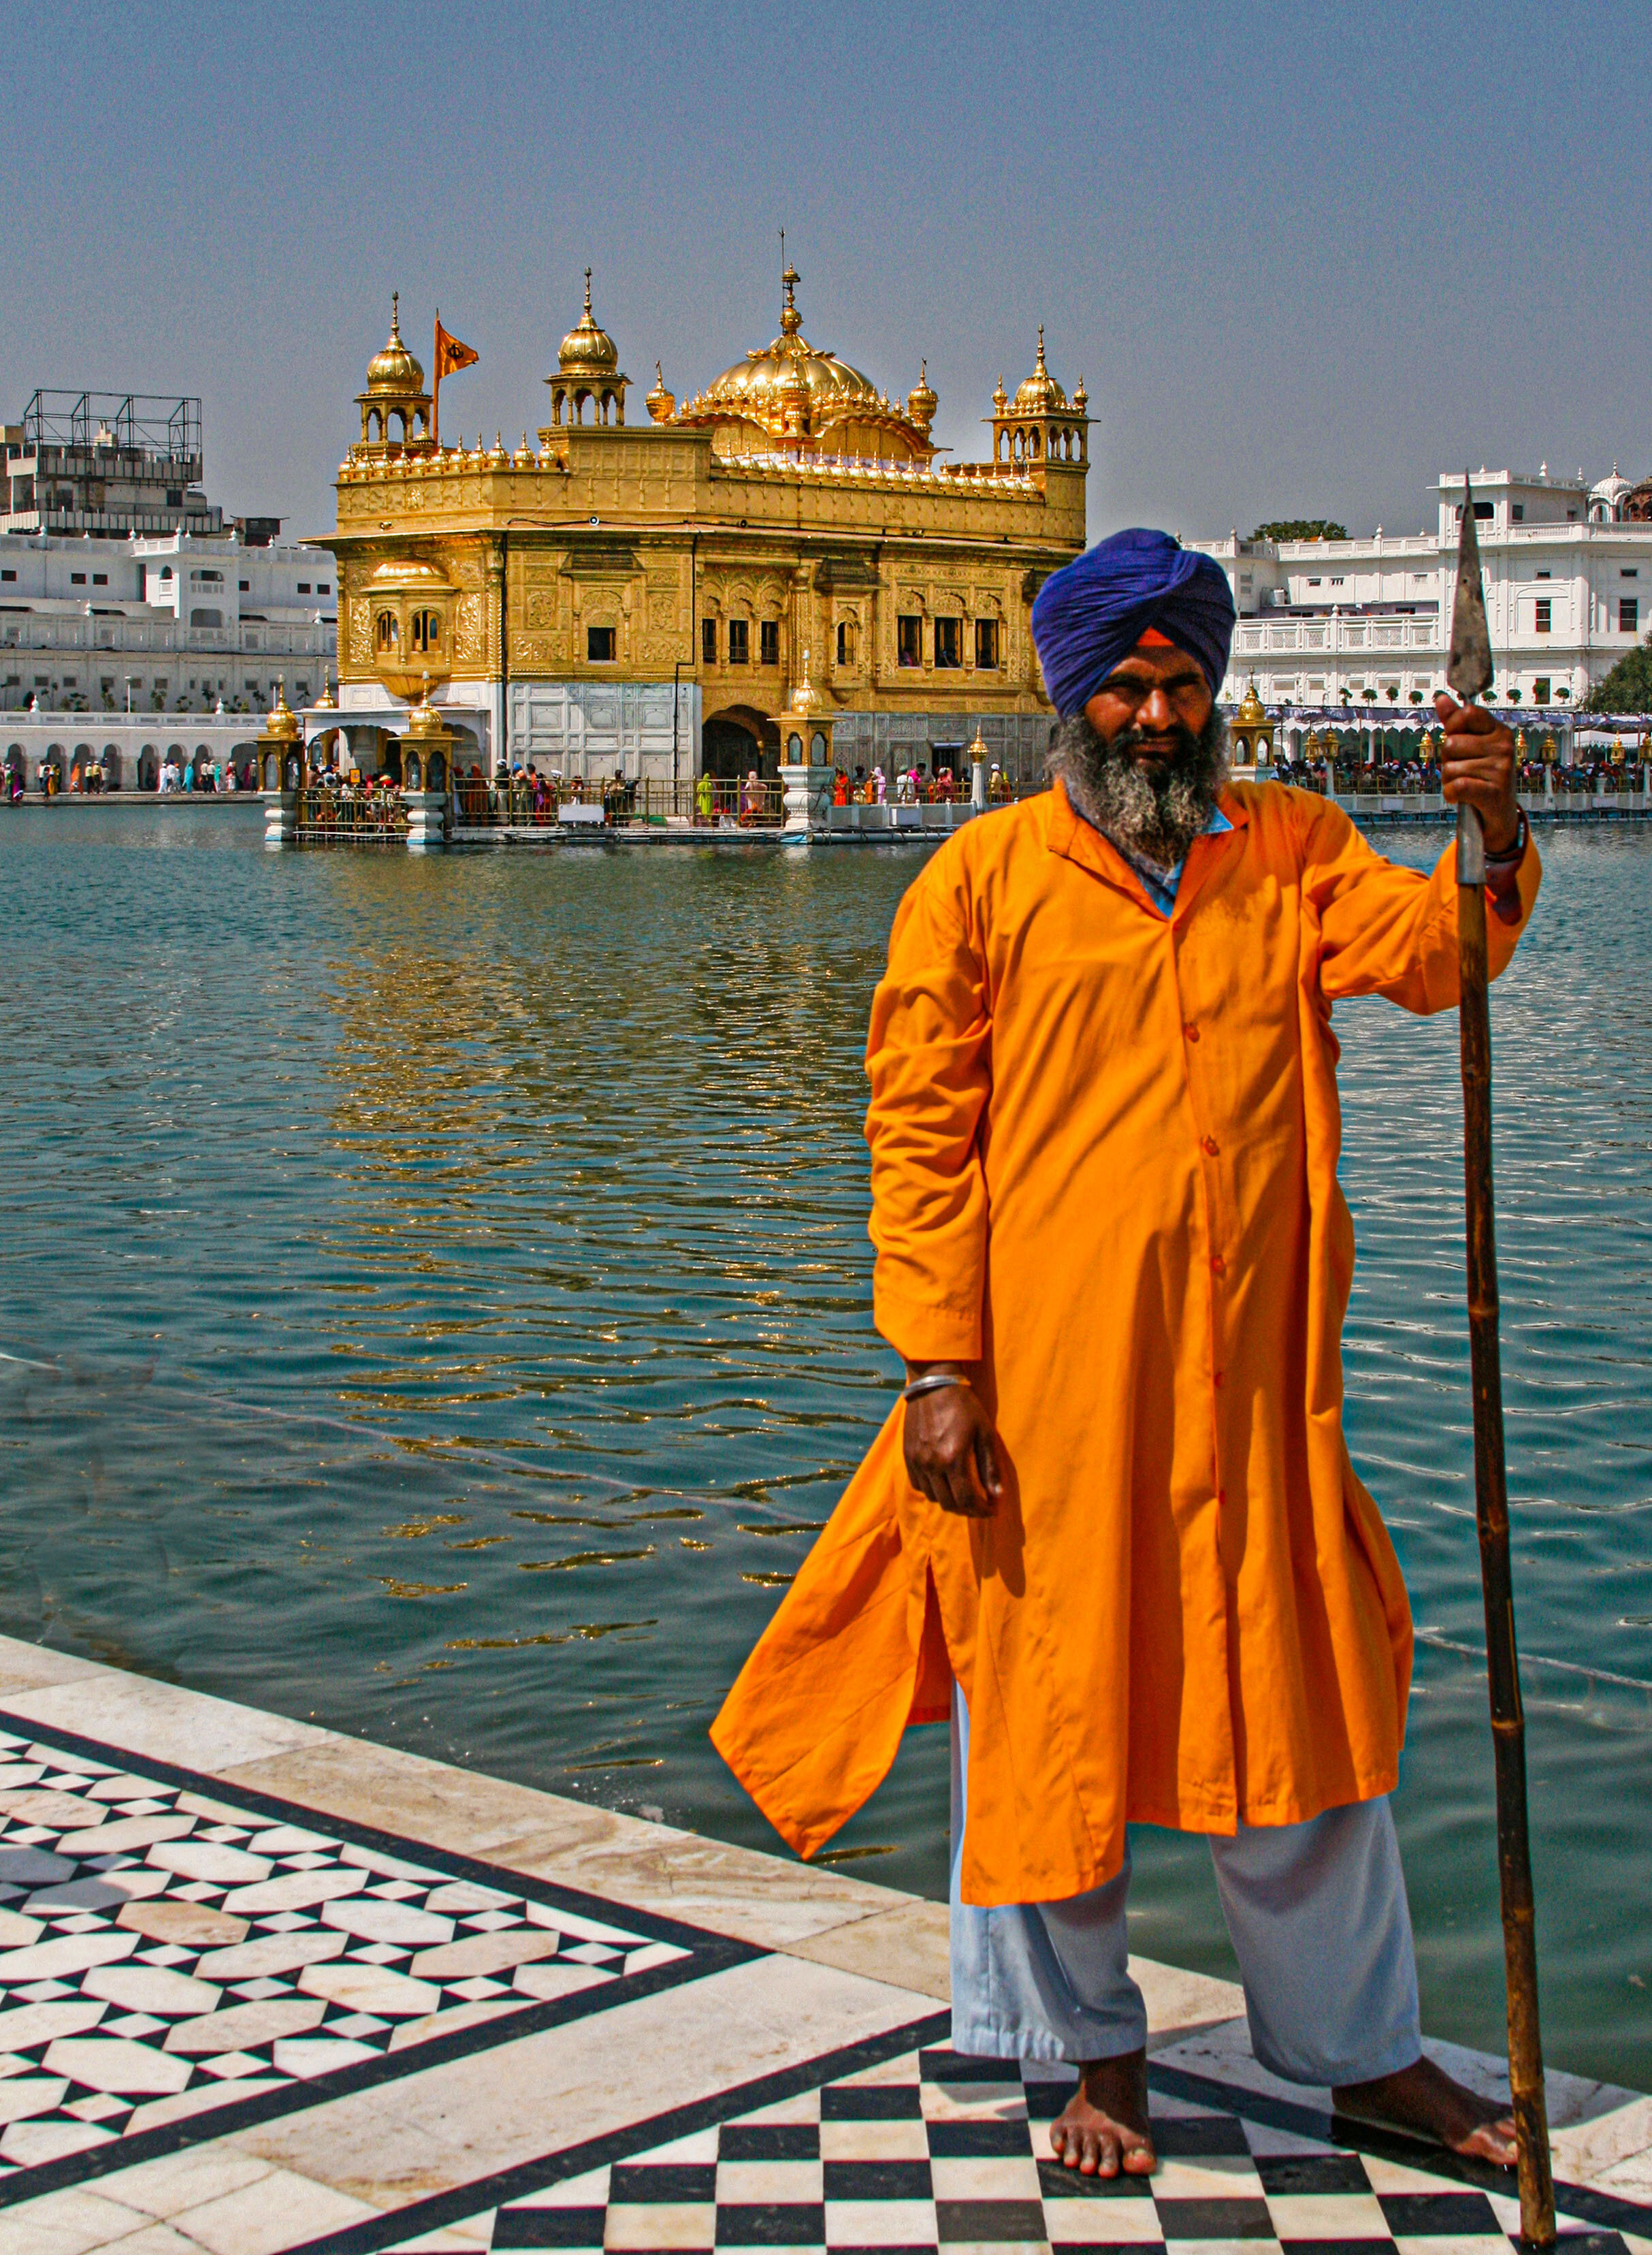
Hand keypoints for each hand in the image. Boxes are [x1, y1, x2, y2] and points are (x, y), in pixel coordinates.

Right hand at [902, 1367, 1003, 1517]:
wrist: (933, 1385)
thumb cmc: (964, 1406)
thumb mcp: (984, 1433)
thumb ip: (990, 1467)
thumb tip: (997, 1494)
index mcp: (954, 1459)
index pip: (968, 1500)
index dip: (982, 1511)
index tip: (992, 1510)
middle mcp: (932, 1464)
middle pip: (949, 1504)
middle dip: (967, 1510)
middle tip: (979, 1505)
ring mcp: (917, 1461)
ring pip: (933, 1498)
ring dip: (950, 1501)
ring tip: (962, 1494)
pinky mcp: (907, 1456)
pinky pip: (918, 1485)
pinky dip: (932, 1490)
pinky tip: (943, 1482)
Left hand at [1433, 692, 1518, 853]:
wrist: (1497, 815)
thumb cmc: (1482, 777)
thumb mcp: (1470, 747)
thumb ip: (1456, 723)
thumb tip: (1441, 698)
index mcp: (1499, 731)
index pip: (1467, 713)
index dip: (1453, 726)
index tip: (1457, 739)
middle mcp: (1504, 747)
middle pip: (1451, 743)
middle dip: (1448, 760)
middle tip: (1464, 770)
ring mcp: (1501, 769)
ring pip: (1450, 767)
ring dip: (1449, 780)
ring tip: (1466, 785)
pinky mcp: (1494, 792)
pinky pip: (1457, 786)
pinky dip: (1451, 794)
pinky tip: (1460, 797)